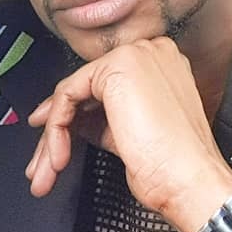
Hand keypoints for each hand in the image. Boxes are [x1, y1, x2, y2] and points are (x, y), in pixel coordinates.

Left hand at [25, 37, 231, 231]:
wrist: (188, 179)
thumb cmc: (173, 166)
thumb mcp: (128, 133)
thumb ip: (102, 118)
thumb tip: (72, 120)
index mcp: (161, 65)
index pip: (103, 86)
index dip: (75, 115)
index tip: (55, 139)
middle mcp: (151, 52)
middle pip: (86, 89)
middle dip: (58, 130)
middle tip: (44, 163)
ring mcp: (136, 56)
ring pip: (73, 92)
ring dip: (53, 138)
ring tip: (47, 171)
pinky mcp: (118, 66)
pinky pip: (69, 94)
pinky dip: (57, 128)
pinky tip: (58, 156)